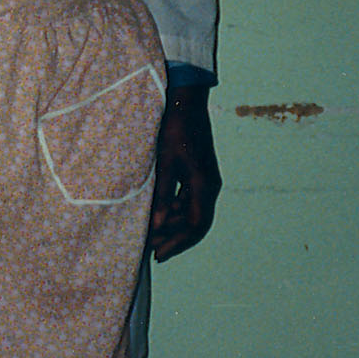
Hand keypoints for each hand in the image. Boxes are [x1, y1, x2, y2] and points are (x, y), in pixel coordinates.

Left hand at [148, 86, 219, 260]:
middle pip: (194, 223)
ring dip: (172, 224)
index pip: (195, 225)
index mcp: (204, 186)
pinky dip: (173, 210)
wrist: (185, 103)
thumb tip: (156, 225)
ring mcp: (205, 180)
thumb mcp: (164, 163)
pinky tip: (156, 214)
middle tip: (150, 249)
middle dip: (173, 238)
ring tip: (149, 234)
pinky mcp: (197, 173)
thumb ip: (161, 195)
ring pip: (190, 212)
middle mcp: (209, 186)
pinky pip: (187, 200)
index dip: (177, 243)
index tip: (158, 254)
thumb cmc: (174, 130)